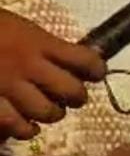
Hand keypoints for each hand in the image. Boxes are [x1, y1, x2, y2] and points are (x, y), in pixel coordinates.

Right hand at [0, 9, 104, 140]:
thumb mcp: (18, 26)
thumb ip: (41, 43)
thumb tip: (66, 55)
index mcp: (39, 42)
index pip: (84, 59)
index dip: (96, 69)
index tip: (96, 73)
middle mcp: (30, 65)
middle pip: (71, 91)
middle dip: (77, 97)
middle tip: (72, 97)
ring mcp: (8, 87)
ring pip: (47, 112)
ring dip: (51, 114)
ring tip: (48, 111)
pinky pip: (16, 126)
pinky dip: (25, 129)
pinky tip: (25, 126)